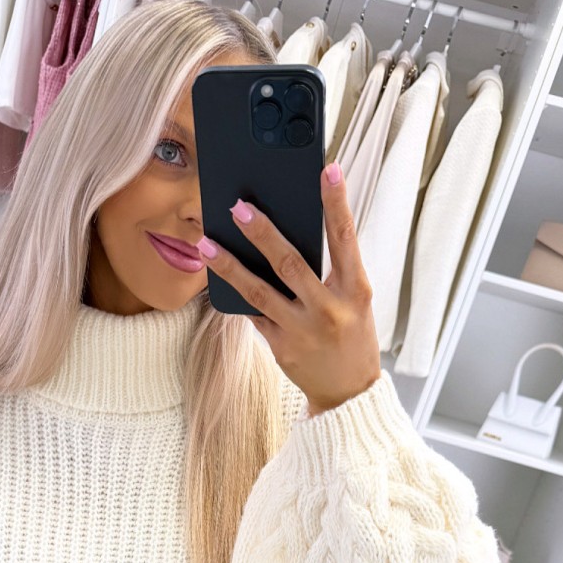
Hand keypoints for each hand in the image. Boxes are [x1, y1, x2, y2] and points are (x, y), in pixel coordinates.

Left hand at [196, 162, 381, 416]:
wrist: (349, 393)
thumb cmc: (352, 335)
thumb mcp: (354, 300)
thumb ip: (330, 270)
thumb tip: (289, 232)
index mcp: (355, 290)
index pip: (346, 237)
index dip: (336, 202)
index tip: (327, 169)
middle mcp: (328, 309)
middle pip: (291, 263)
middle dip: (263, 233)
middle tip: (239, 206)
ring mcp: (301, 330)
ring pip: (259, 292)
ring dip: (230, 265)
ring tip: (207, 243)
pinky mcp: (281, 347)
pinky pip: (252, 314)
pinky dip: (234, 293)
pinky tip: (214, 273)